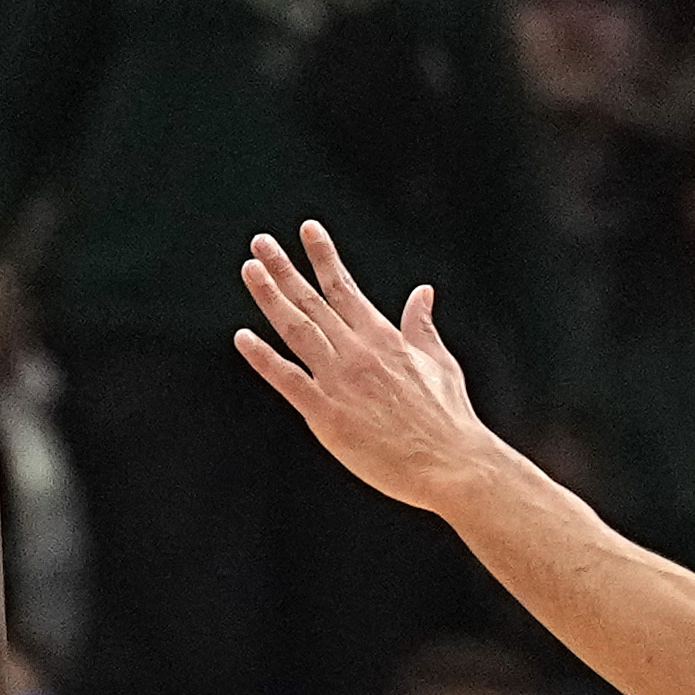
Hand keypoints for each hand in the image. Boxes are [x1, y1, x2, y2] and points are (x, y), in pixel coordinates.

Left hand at [232, 224, 516, 514]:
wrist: (451, 464)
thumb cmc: (449, 419)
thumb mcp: (440, 362)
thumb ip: (421, 326)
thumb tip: (422, 292)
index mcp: (384, 338)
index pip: (345, 288)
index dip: (323, 257)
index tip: (307, 230)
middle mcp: (358, 352)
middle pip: (313, 301)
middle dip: (284, 269)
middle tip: (260, 243)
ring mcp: (340, 382)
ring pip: (297, 330)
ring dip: (271, 297)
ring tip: (251, 270)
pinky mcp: (327, 415)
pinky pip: (288, 380)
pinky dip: (264, 358)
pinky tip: (243, 337)